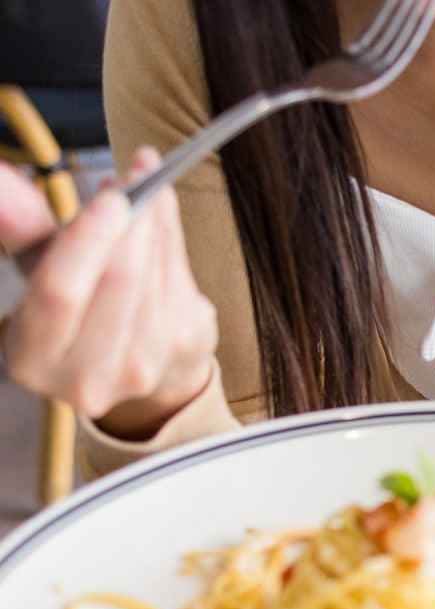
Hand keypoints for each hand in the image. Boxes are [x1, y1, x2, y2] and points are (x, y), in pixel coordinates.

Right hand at [1, 147, 216, 438]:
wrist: (129, 363)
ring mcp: (142, 368)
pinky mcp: (185, 352)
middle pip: (121, 282)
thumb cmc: (77, 307)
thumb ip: (20, 227)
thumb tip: (1, 180)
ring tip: (146, 188)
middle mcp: (88, 375)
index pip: (61, 292)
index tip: (112, 195)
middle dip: (133, 220)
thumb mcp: (37, 268)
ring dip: (156, 223)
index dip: (89, 238)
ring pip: (157, 276)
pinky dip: (174, 238)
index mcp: (34, 357)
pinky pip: (184, 279)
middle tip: (135, 177)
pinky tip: (161, 216)